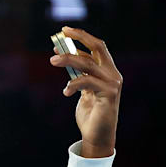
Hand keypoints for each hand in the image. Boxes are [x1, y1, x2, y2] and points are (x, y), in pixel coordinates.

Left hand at [49, 27, 121, 158]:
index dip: (82, 37)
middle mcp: (113, 74)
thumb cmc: (90, 113)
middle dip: (79, 39)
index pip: (97, 47)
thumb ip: (79, 75)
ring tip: (52, 60)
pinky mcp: (109, 94)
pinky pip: (87, 82)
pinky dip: (73, 84)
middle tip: (59, 38)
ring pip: (89, 64)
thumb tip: (64, 57)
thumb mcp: (83, 90)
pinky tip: (65, 92)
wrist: (97, 136)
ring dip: (68, 60)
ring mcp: (113, 83)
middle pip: (98, 48)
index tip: (65, 30)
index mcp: (107, 70)